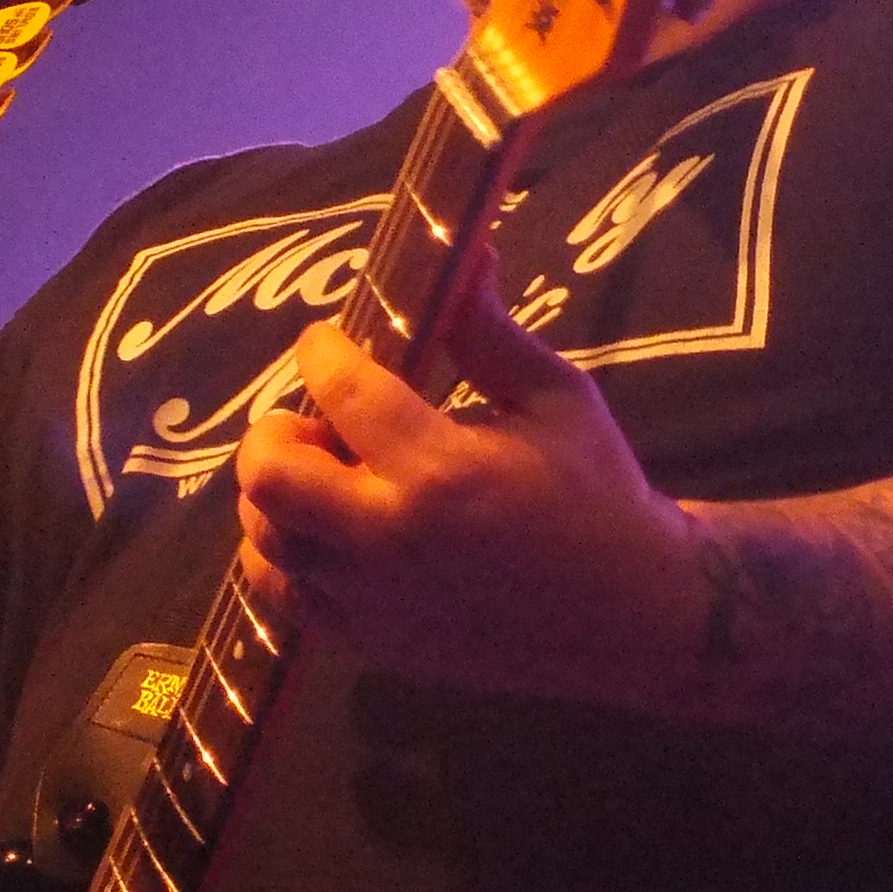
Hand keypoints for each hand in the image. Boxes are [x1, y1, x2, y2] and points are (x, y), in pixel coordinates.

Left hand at [236, 257, 705, 703]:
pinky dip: (283, 555)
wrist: (629, 611)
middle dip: (277, 430)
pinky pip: (280, 595)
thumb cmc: (598, 491)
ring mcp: (371, 599)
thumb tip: (465, 250)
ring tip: (326, 475)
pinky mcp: (368, 642)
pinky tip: (323, 532)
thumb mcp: (557, 397)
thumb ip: (488, 331)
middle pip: (269, 473)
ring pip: (263, 536)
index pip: (340, 389)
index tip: (329, 341)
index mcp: (440, 467)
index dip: (321, 350)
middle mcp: (389, 537)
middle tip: (316, 420)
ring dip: (279, 493)